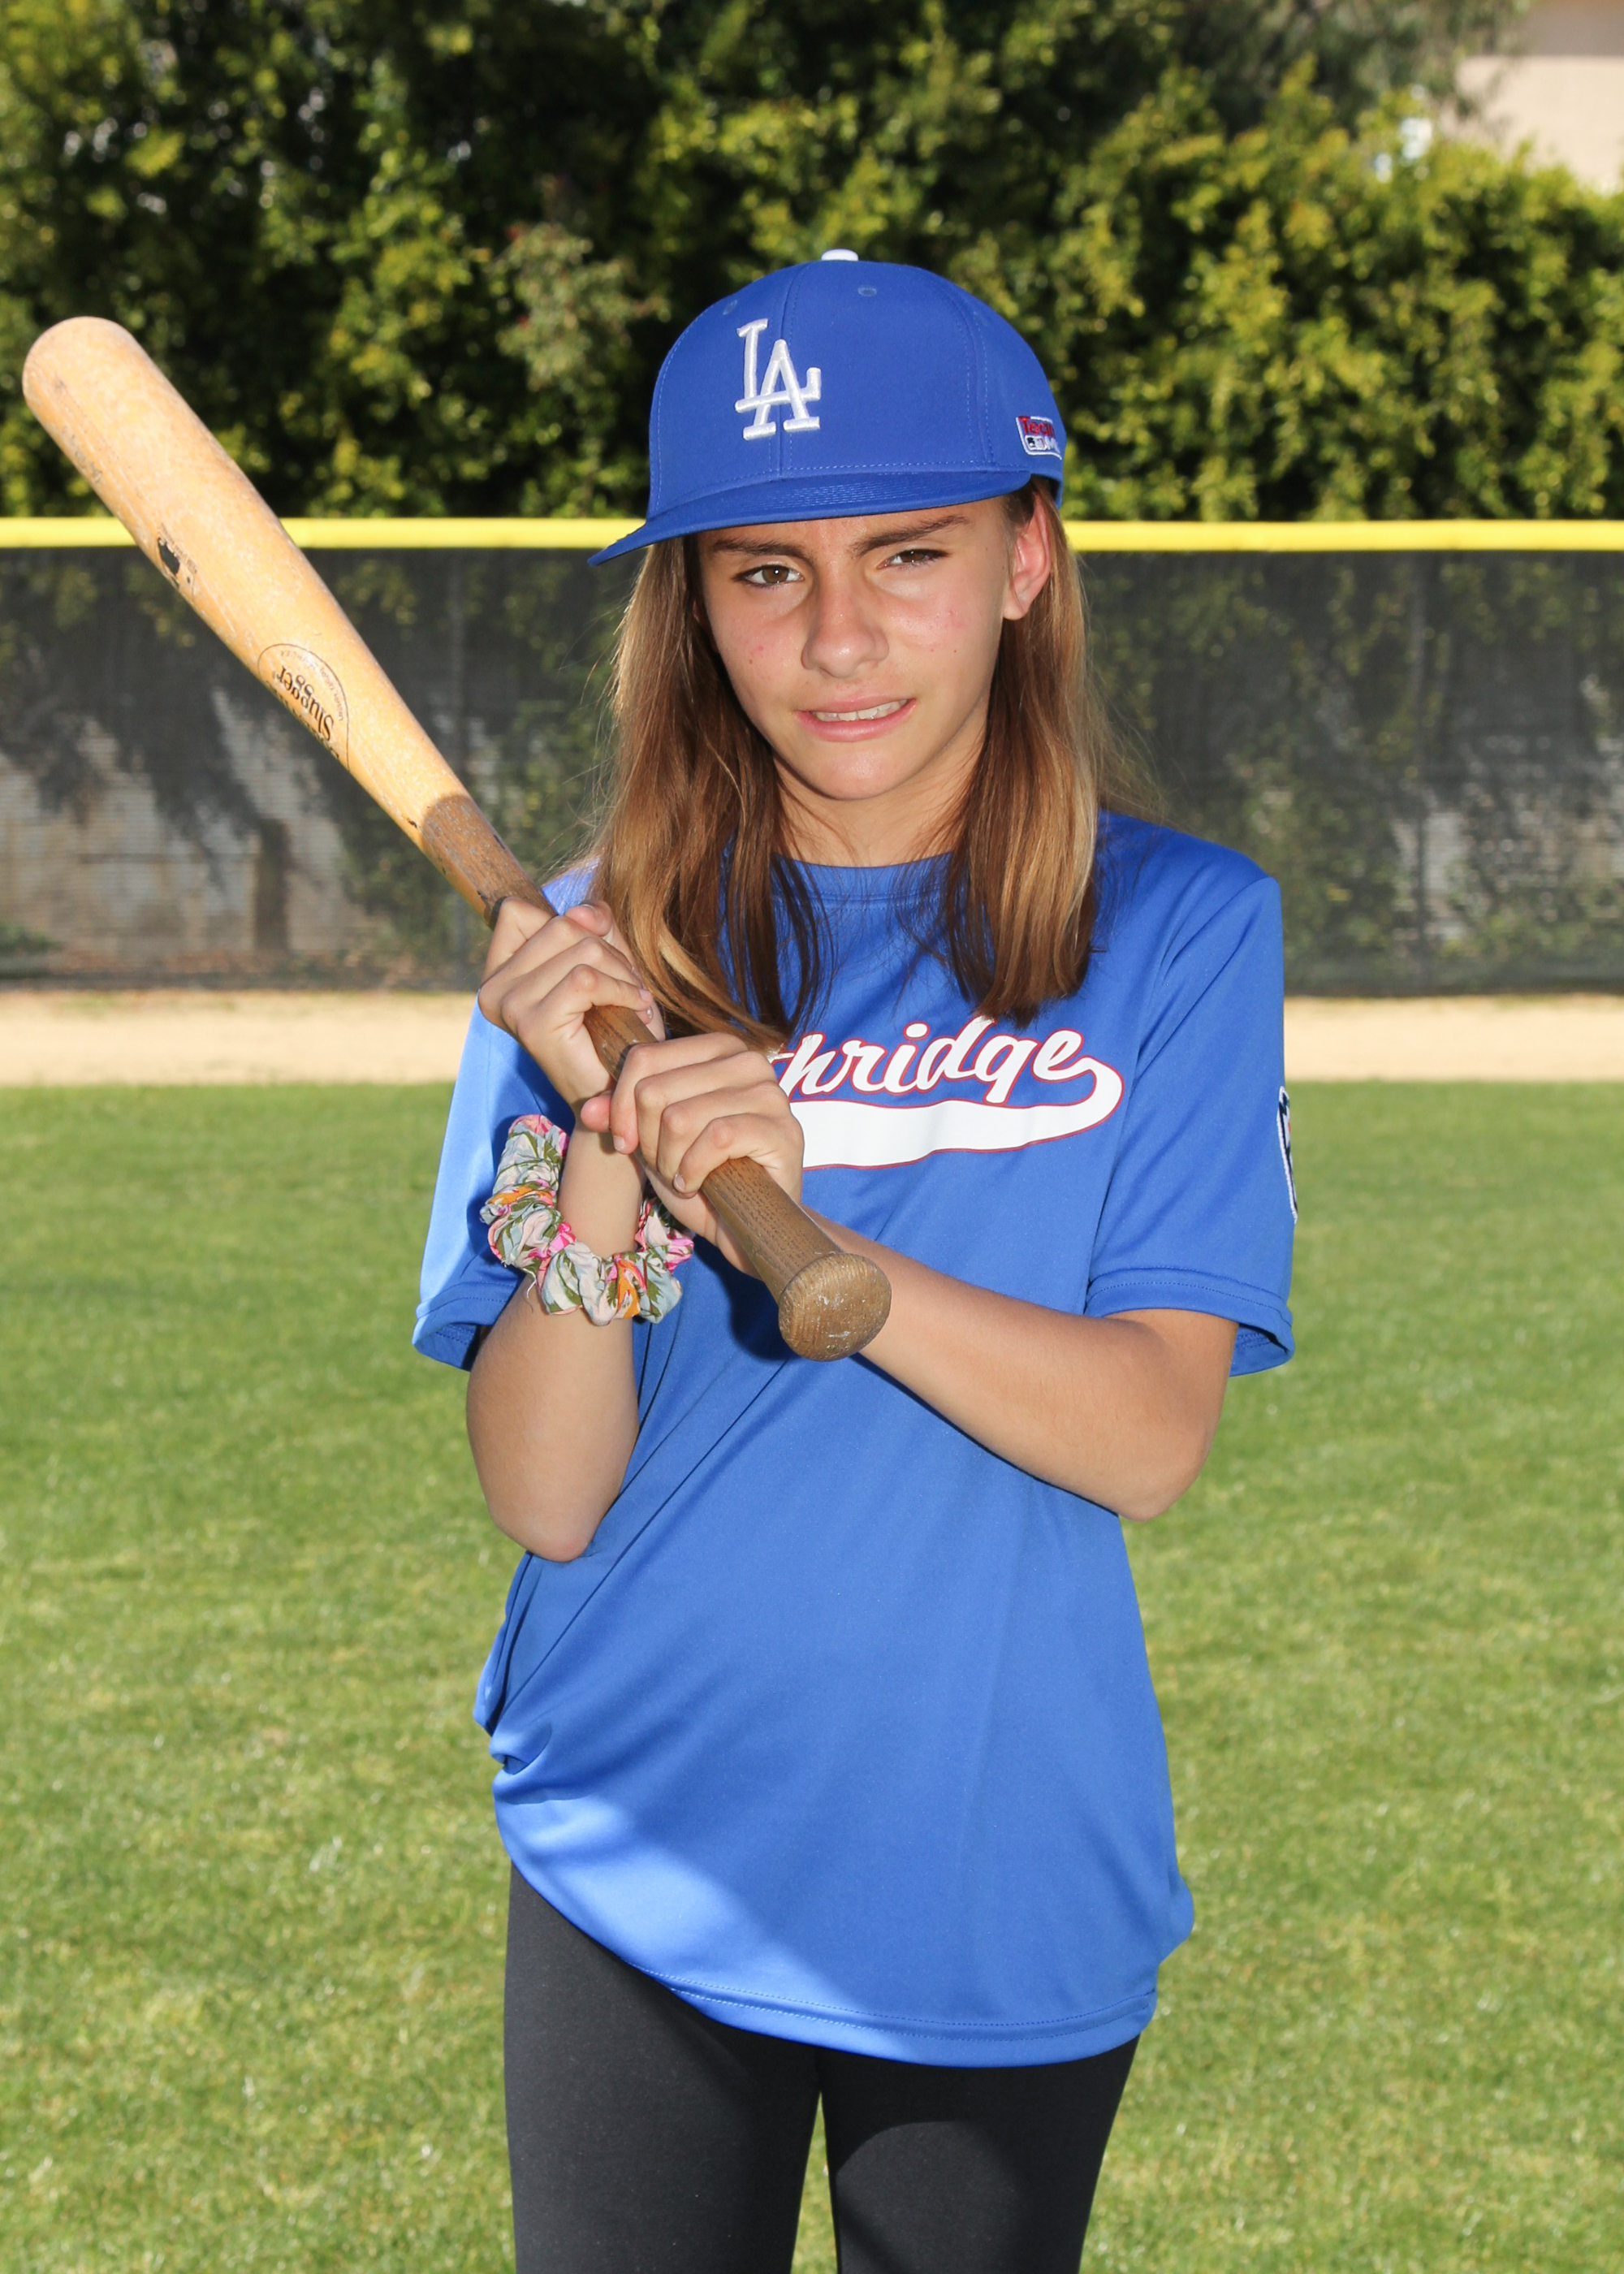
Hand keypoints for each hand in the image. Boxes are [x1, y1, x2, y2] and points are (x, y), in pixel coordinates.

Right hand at [477, 898, 660, 1109]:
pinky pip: (587, 979)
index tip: (599, 954)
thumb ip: (593, 927)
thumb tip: (583, 911)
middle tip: (627, 985)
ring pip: (581, 949)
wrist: (617, 1093)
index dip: (572, 922)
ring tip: (633, 999)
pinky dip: (623, 989)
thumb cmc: (612, 1028)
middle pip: (560, 925)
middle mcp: (493, 990)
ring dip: (622, 972)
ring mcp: (510, 1007)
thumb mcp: (604, 962)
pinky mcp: (535, 1024)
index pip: (517, 911)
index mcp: (498, 974)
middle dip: (609, 950)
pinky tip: (637, 1007)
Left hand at [577, 1032, 804, 1273]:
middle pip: (656, 1090)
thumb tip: (588, 1111)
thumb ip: (622, 1118)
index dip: (621, 1106)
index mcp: (717, 1048)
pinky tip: (696, 1185)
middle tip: (666, 1165)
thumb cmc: (701, 1174)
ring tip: (683, 1176)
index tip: (626, 1143)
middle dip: (649, 1140)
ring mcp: (770, 1093)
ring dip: (670, 1161)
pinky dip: (694, 1171)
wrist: (746, 1223)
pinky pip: (716, 1140)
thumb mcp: (652, 1140)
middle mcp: (747, 1060)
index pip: (644, 1057)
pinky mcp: (783, 1129)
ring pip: (681, 1117)